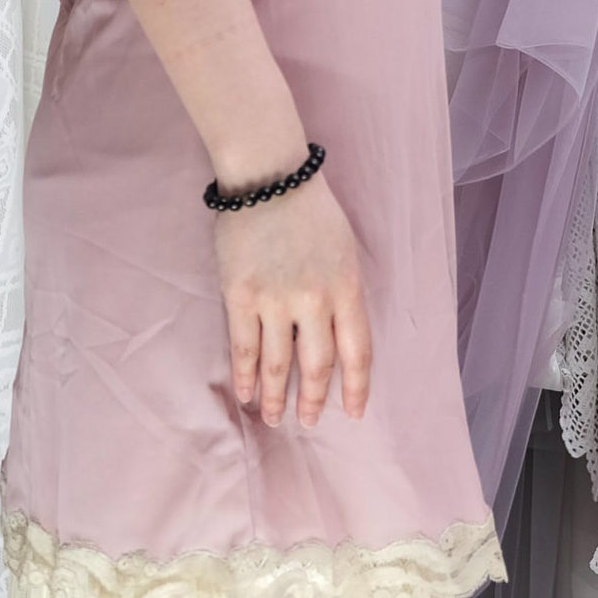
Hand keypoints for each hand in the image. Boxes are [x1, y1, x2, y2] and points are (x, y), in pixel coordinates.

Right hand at [211, 168, 371, 426]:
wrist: (267, 175)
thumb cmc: (310, 208)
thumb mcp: (345, 250)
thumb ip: (344, 292)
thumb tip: (335, 334)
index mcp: (347, 288)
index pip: (358, 352)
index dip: (356, 388)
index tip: (353, 413)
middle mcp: (315, 301)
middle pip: (317, 366)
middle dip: (312, 399)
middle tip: (307, 422)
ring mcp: (275, 300)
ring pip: (277, 363)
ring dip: (275, 396)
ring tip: (273, 418)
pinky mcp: (240, 295)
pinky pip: (243, 347)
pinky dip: (244, 375)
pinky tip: (245, 394)